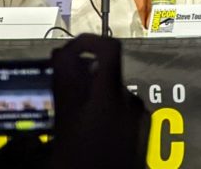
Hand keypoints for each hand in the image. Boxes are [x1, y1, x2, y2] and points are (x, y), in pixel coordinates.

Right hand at [50, 34, 149, 168]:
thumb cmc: (81, 163)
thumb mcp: (62, 128)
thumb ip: (64, 89)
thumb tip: (61, 58)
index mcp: (108, 98)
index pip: (107, 49)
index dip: (86, 43)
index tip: (65, 52)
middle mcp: (128, 102)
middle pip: (106, 72)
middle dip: (81, 74)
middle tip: (58, 84)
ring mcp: (138, 116)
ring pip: (111, 92)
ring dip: (91, 96)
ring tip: (68, 116)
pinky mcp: (142, 130)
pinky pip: (121, 110)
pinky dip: (103, 112)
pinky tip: (86, 131)